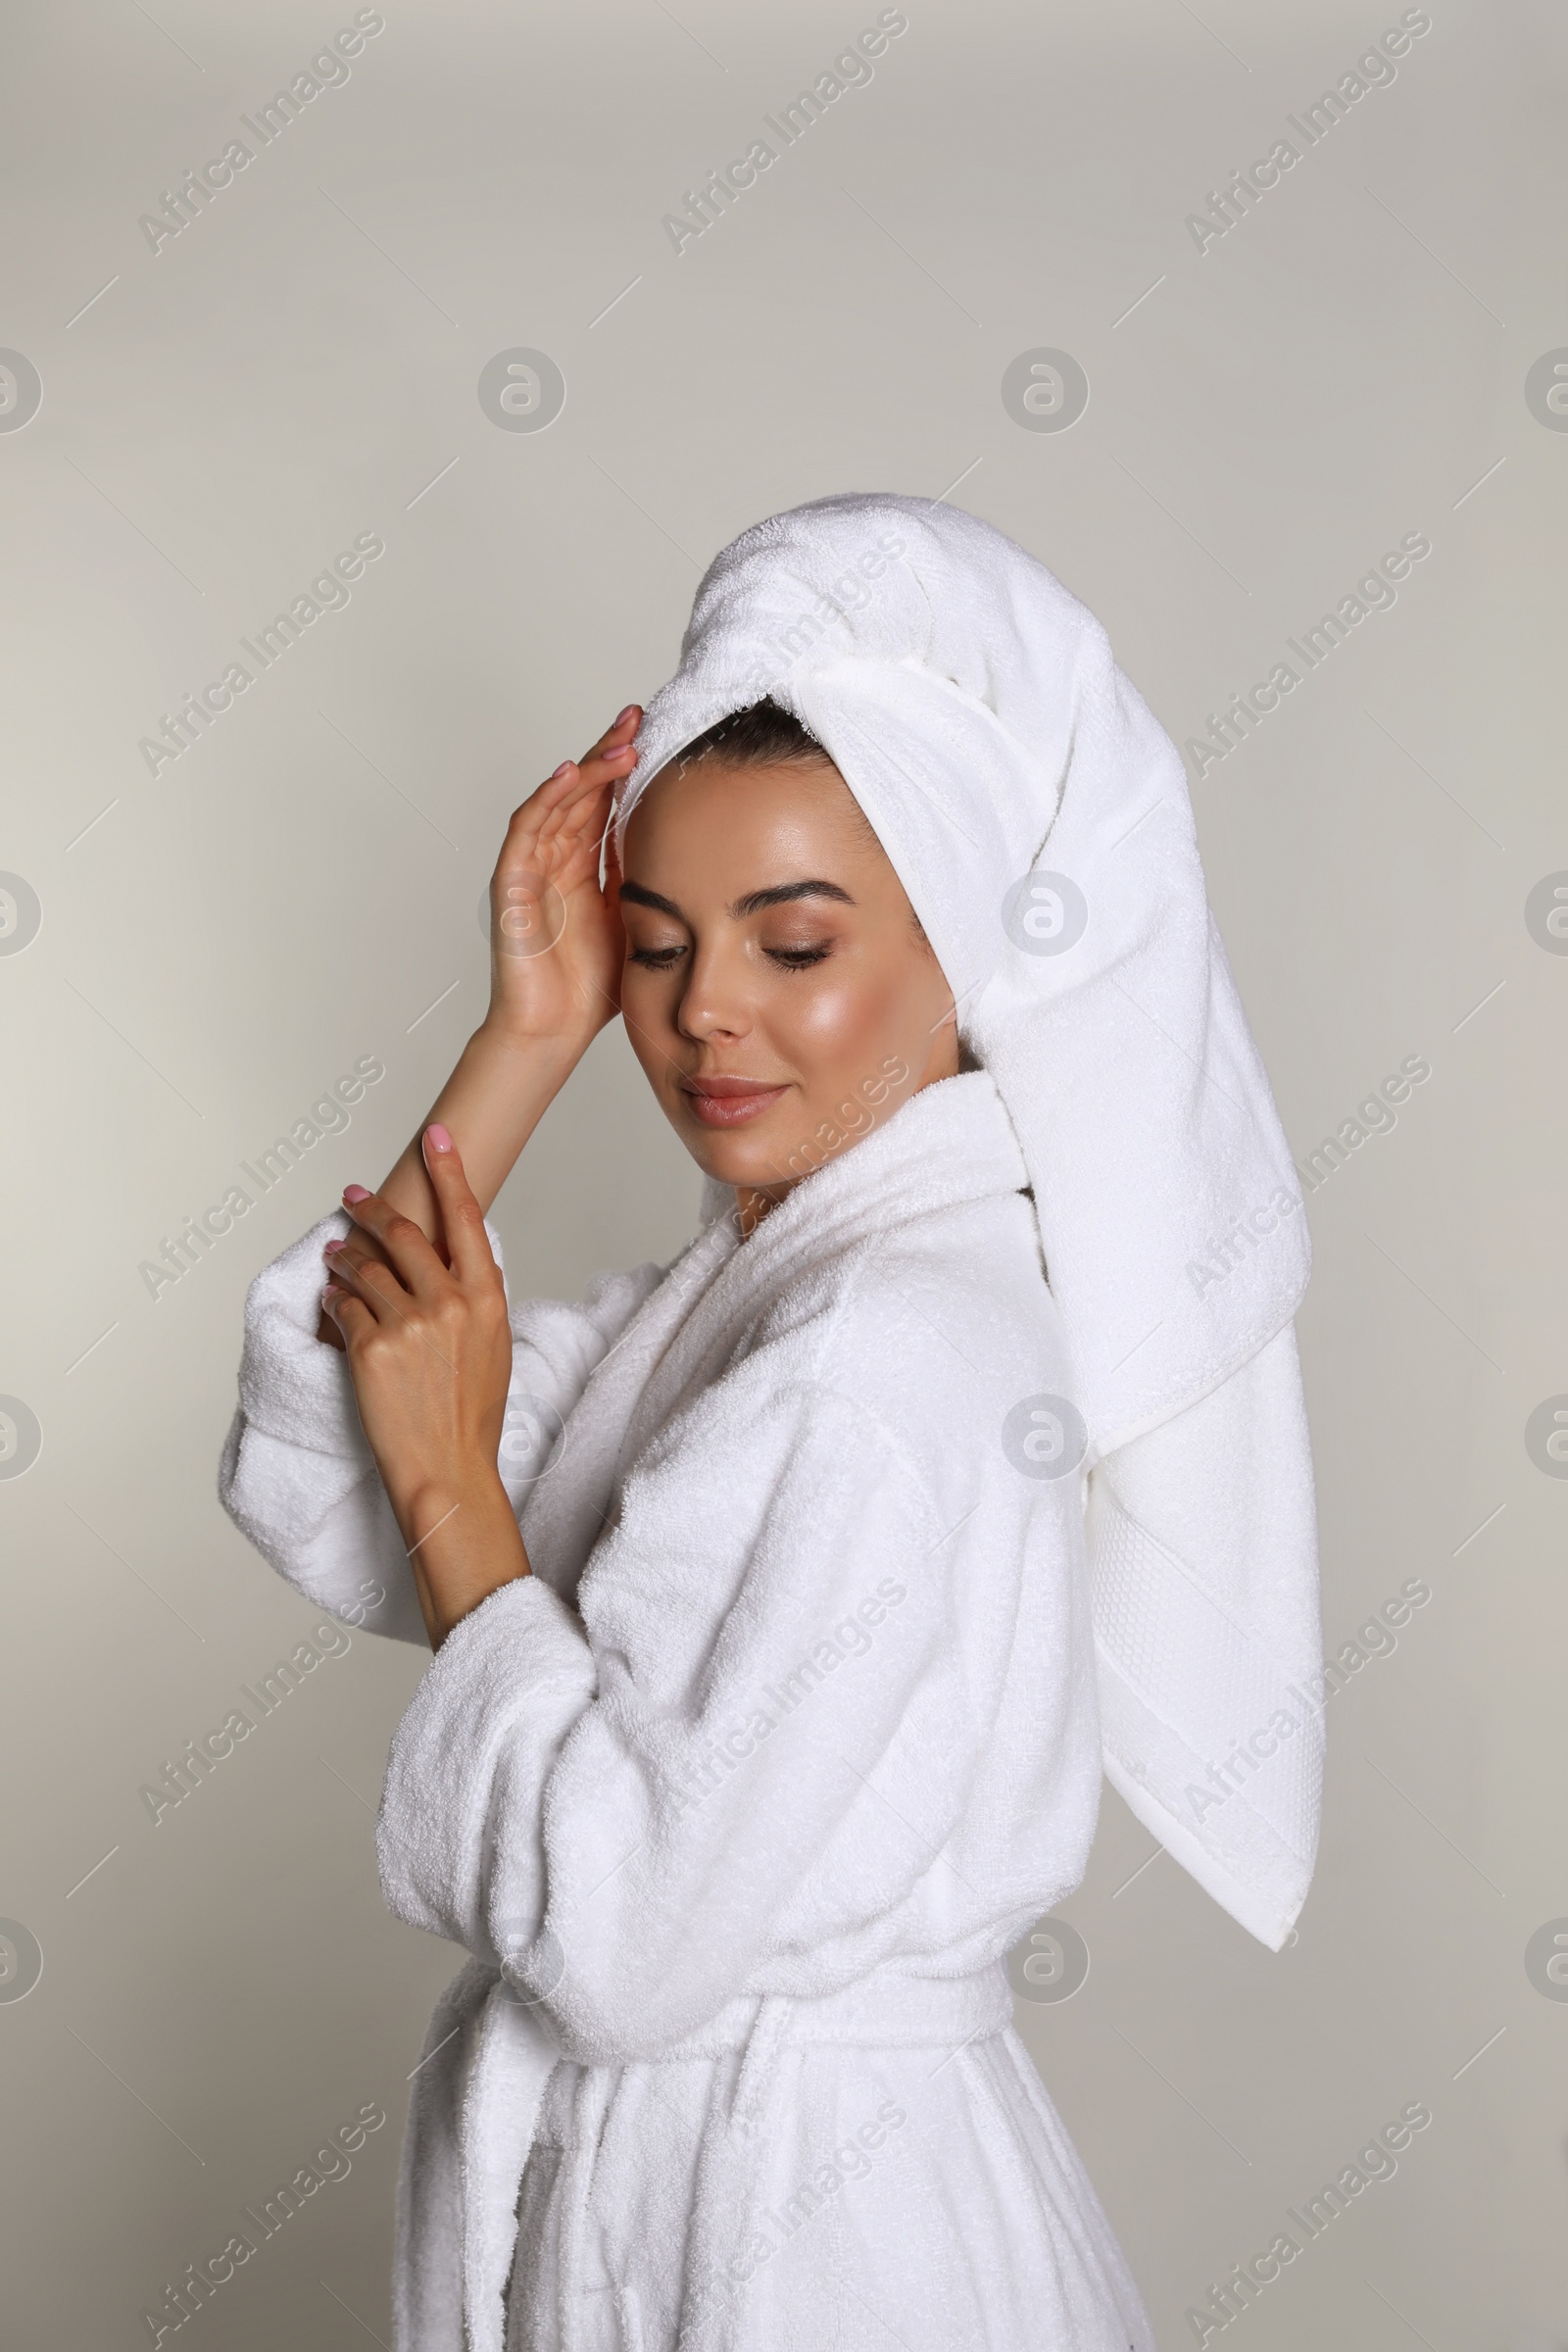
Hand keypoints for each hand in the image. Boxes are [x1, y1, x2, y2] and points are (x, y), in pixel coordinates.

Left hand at [320, 1126, 528, 1647]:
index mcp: (486, 1296)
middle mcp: (449, 1301)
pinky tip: (331, 1299)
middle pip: (403, 1232)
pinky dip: (334, 1298)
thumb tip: (447, 1267)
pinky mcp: (369, 1347)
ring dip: (343, 1255)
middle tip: (353, 1197)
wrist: (448, 1467)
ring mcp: (408, 1322)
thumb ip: (472, 1299)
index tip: (435, 1137)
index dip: (449, 1170)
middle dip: (372, 1208)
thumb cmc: (472, 1415)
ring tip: (333, 1254)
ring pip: (363, 1266)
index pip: (465, 1216)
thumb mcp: (492, 1346)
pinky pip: (344, 1305)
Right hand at [485, 705, 641, 1049]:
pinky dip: (545, 800)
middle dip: (609, 752)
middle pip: (581, 791)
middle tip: (639, 716)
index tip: (657, 735)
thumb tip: (696, 854)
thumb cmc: (589, 989)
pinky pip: (526, 832)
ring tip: (621, 742)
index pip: (605, 804)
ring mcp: (532, 870)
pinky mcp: (512, 886)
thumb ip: (649, 884)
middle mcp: (556, 861)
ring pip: (556, 802)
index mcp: (585, 868)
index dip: (625, 769)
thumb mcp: (637, 923)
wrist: (552, 1032)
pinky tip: (570, 775)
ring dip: (587, 768)